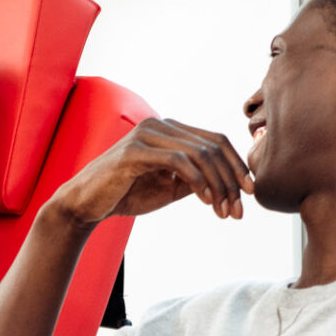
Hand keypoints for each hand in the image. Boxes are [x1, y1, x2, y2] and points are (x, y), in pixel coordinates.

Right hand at [49, 119, 254, 227]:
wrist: (85, 205)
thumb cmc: (126, 195)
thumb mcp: (169, 188)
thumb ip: (196, 181)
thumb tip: (230, 185)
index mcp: (169, 130)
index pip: (215, 140)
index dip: (237, 165)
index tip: (250, 193)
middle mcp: (159, 125)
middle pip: (213, 146)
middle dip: (231, 180)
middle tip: (238, 210)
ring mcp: (146, 135)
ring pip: (200, 154)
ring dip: (218, 185)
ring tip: (223, 210)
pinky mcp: (134, 151)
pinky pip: (178, 162)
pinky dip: (198, 182)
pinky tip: (205, 201)